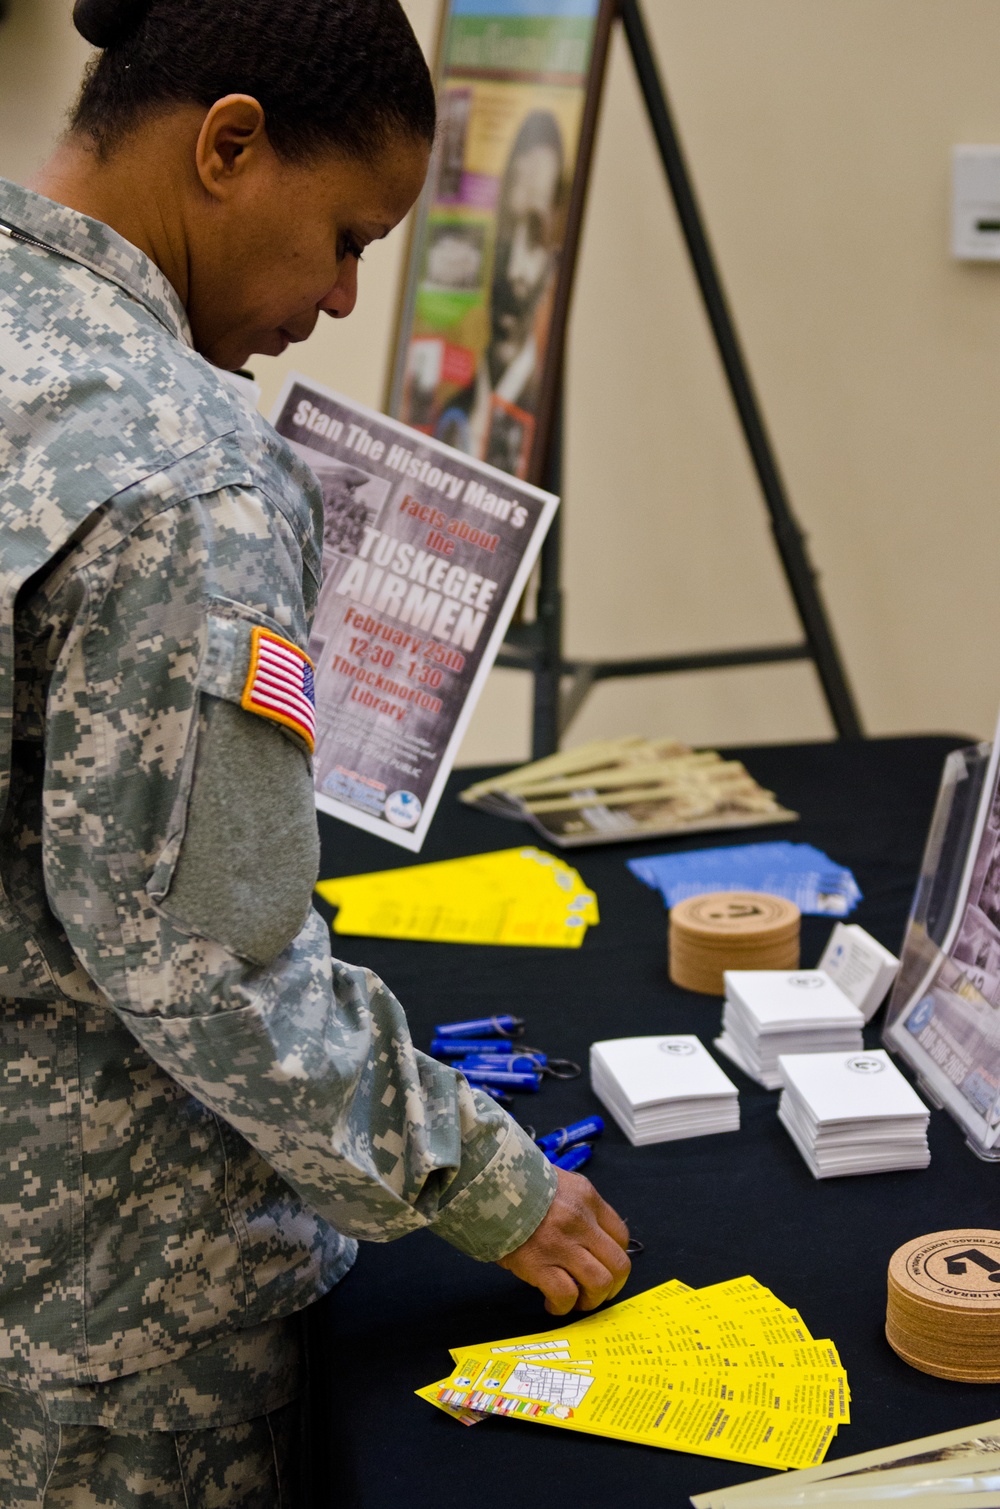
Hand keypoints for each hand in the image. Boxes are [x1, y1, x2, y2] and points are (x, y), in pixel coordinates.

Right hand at [496, 1168, 630, 1314]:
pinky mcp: (538, 1264)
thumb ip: (576, 1206)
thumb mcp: (556, 1182)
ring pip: (599, 1283)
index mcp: (586, 1198)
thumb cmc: (516, 1184)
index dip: (616, 1258)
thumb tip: (587, 1236)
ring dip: (591, 1300)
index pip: (621, 1236)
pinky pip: (565, 1295)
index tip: (604, 1267)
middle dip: (612, 1286)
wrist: (483, 1185)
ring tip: (577, 1302)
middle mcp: (580, 1221)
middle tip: (596, 1293)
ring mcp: (561, 1243)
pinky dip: (563, 1307)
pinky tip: (552, 1305)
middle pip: (618, 1264)